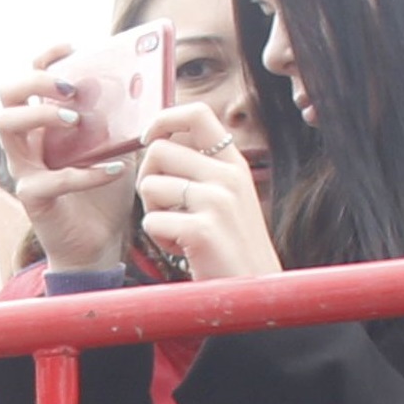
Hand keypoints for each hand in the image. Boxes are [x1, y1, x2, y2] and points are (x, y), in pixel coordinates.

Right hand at [0, 44, 148, 277]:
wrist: (99, 242)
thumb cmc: (105, 191)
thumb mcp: (118, 145)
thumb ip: (124, 118)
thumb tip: (154, 84)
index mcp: (44, 126)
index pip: (28, 81)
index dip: (43, 60)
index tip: (69, 48)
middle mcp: (27, 143)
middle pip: (6, 96)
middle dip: (34, 81)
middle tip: (69, 88)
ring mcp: (25, 168)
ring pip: (8, 126)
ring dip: (42, 115)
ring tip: (77, 121)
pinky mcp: (33, 198)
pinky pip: (51, 179)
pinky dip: (85, 172)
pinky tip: (114, 171)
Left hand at [133, 106, 276, 282]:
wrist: (256, 290)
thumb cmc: (231, 247)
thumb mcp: (226, 197)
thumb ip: (200, 170)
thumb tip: (156, 145)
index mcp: (234, 163)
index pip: (197, 113)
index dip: (163, 119)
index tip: (147, 139)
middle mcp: (228, 175)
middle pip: (159, 150)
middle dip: (147, 179)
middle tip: (163, 206)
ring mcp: (217, 200)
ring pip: (149, 185)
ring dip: (153, 212)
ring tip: (179, 232)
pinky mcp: (202, 229)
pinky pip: (150, 220)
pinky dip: (158, 238)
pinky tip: (183, 249)